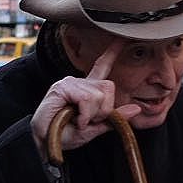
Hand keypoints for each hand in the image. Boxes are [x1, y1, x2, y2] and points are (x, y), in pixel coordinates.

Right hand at [30, 39, 139, 159]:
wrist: (46, 143)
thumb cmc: (66, 134)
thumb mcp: (95, 128)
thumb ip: (115, 117)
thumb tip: (136, 109)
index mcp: (87, 89)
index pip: (102, 66)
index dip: (112, 52)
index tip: (123, 39)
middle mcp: (79, 82)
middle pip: (108, 87)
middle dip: (103, 110)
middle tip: (88, 121)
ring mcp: (70, 83)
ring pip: (98, 95)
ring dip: (91, 114)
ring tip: (78, 121)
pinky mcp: (62, 87)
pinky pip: (87, 98)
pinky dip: (84, 114)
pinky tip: (74, 119)